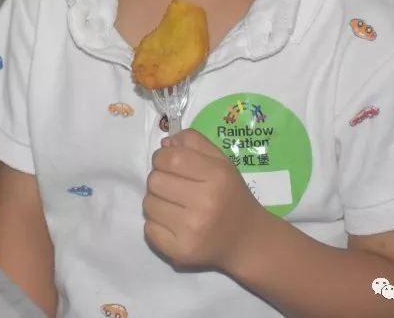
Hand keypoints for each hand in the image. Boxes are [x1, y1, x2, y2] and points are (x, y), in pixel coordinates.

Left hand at [143, 129, 266, 271]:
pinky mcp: (180, 252)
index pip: (170, 158)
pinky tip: (173, 223)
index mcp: (216, 176)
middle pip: (155, 181)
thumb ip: (193, 142)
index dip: (162, 157)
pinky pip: (148, 229)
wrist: (245, 239)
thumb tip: (164, 144)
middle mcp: (204, 203)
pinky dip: (156, 224)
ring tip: (174, 204)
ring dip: (156, 201)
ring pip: (148, 205)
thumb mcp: (221, 160)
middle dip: (159, 178)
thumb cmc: (230, 193)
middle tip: (173, 185)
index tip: (168, 162)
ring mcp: (191, 231)